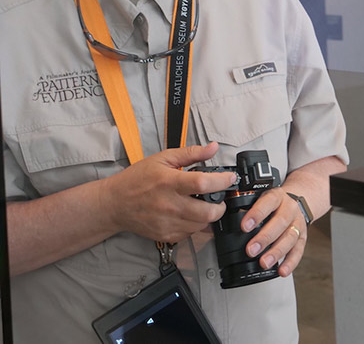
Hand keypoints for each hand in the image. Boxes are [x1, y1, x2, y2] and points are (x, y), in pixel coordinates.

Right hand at [102, 142, 237, 242]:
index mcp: (169, 182)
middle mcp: (169, 205)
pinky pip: (190, 234)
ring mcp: (167, 223)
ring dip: (209, 215)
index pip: (203, 184)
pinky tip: (190, 214)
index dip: (222, 181)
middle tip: (219, 197)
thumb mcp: (163, 158)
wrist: (114, 204)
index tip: (230, 178)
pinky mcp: (165, 235)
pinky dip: (196, 225)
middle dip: (221, 205)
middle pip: (208, 212)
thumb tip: (213, 147)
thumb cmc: (137, 179)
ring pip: (202, 225)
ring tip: (204, 205)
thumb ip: (191, 153)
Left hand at [240, 188, 307, 277]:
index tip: (244, 227)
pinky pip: (298, 250)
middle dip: (265, 238)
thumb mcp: (260, 199)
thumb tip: (224, 220)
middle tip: (251, 250)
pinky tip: (282, 270)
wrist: (294, 203)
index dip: (257, 214)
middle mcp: (289, 208)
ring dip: (276, 252)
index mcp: (277, 196)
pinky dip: (290, 262)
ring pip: (290, 237)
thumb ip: (247, 208)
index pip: (268, 202)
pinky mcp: (302, 237)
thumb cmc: (273, 204)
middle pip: (280, 222)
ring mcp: (297, 223)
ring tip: (264, 263)